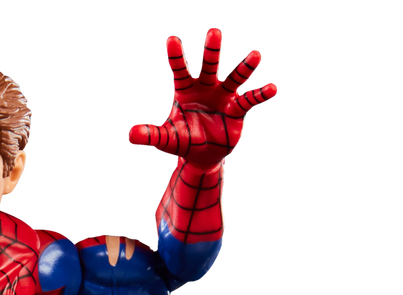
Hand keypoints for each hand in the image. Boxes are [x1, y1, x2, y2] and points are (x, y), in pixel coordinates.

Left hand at [126, 25, 278, 168]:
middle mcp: (207, 86)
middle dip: (212, 49)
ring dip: (247, 65)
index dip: (175, 56)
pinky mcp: (240, 108)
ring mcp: (225, 95)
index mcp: (185, 89)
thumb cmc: (180, 141)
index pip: (179, 70)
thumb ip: (149, 135)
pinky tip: (274, 87)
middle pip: (210, 64)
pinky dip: (263, 93)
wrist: (201, 156)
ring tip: (257, 53)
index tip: (170, 39)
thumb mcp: (164, 140)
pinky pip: (252, 98)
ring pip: (237, 75)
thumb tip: (128, 134)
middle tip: (215, 30)